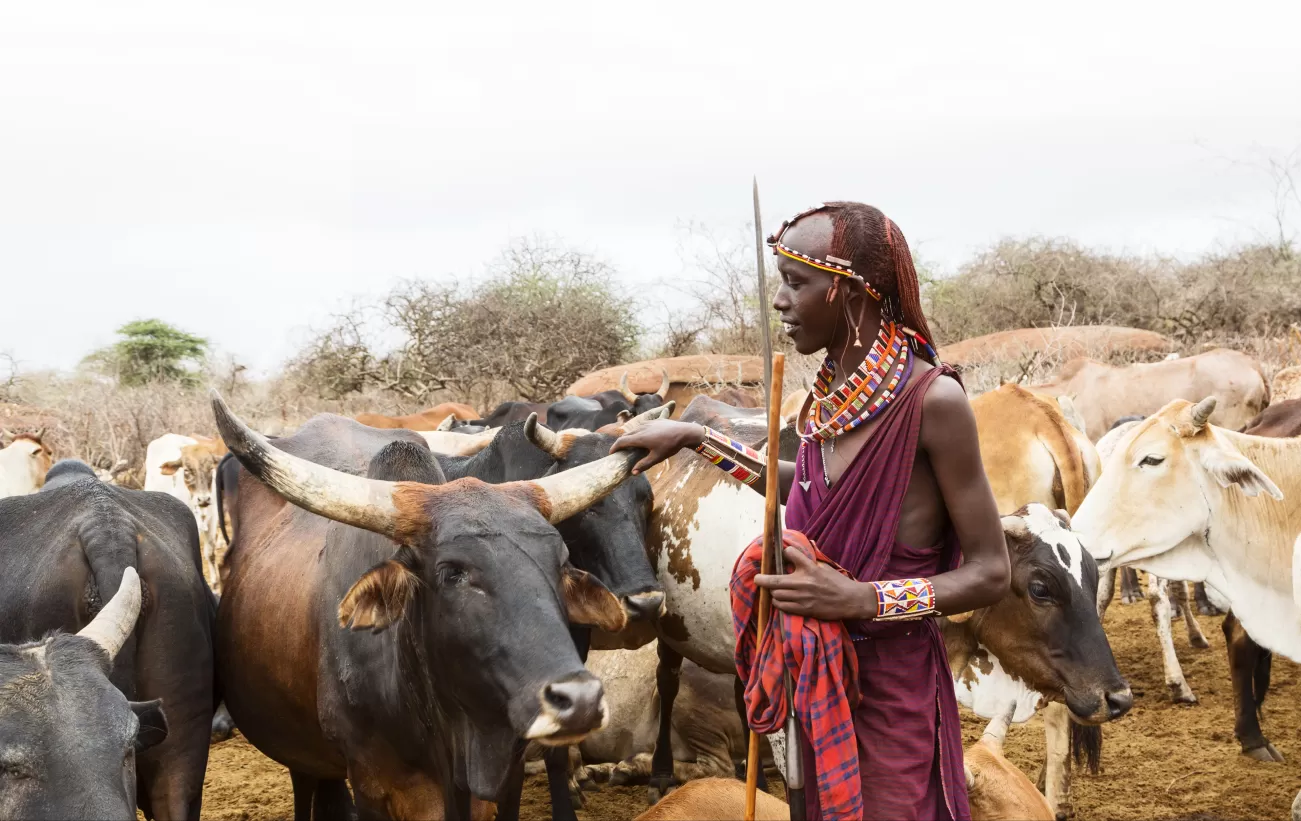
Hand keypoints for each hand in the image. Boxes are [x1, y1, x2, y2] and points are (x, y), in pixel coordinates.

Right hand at [609, 420, 705, 474]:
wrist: (684, 432)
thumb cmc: (670, 446)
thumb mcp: (657, 457)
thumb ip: (644, 465)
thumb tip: (633, 473)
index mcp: (640, 438)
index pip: (622, 441)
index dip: (614, 447)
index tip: (611, 453)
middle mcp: (641, 428)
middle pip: (626, 435)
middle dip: (621, 443)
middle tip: (619, 451)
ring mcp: (647, 423)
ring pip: (633, 429)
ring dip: (629, 437)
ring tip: (629, 445)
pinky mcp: (653, 420)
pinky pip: (641, 426)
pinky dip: (637, 432)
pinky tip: (642, 437)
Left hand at [754, 546, 870, 620]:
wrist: (851, 600)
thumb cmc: (838, 582)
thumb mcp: (824, 566)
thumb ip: (810, 560)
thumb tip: (798, 549)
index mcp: (810, 568)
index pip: (789, 553)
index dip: (784, 552)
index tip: (782, 553)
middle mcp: (803, 582)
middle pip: (774, 580)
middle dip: (762, 579)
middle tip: (757, 578)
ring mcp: (802, 597)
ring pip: (776, 595)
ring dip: (772, 592)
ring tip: (773, 590)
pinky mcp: (804, 609)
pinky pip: (783, 607)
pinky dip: (779, 603)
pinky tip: (780, 600)